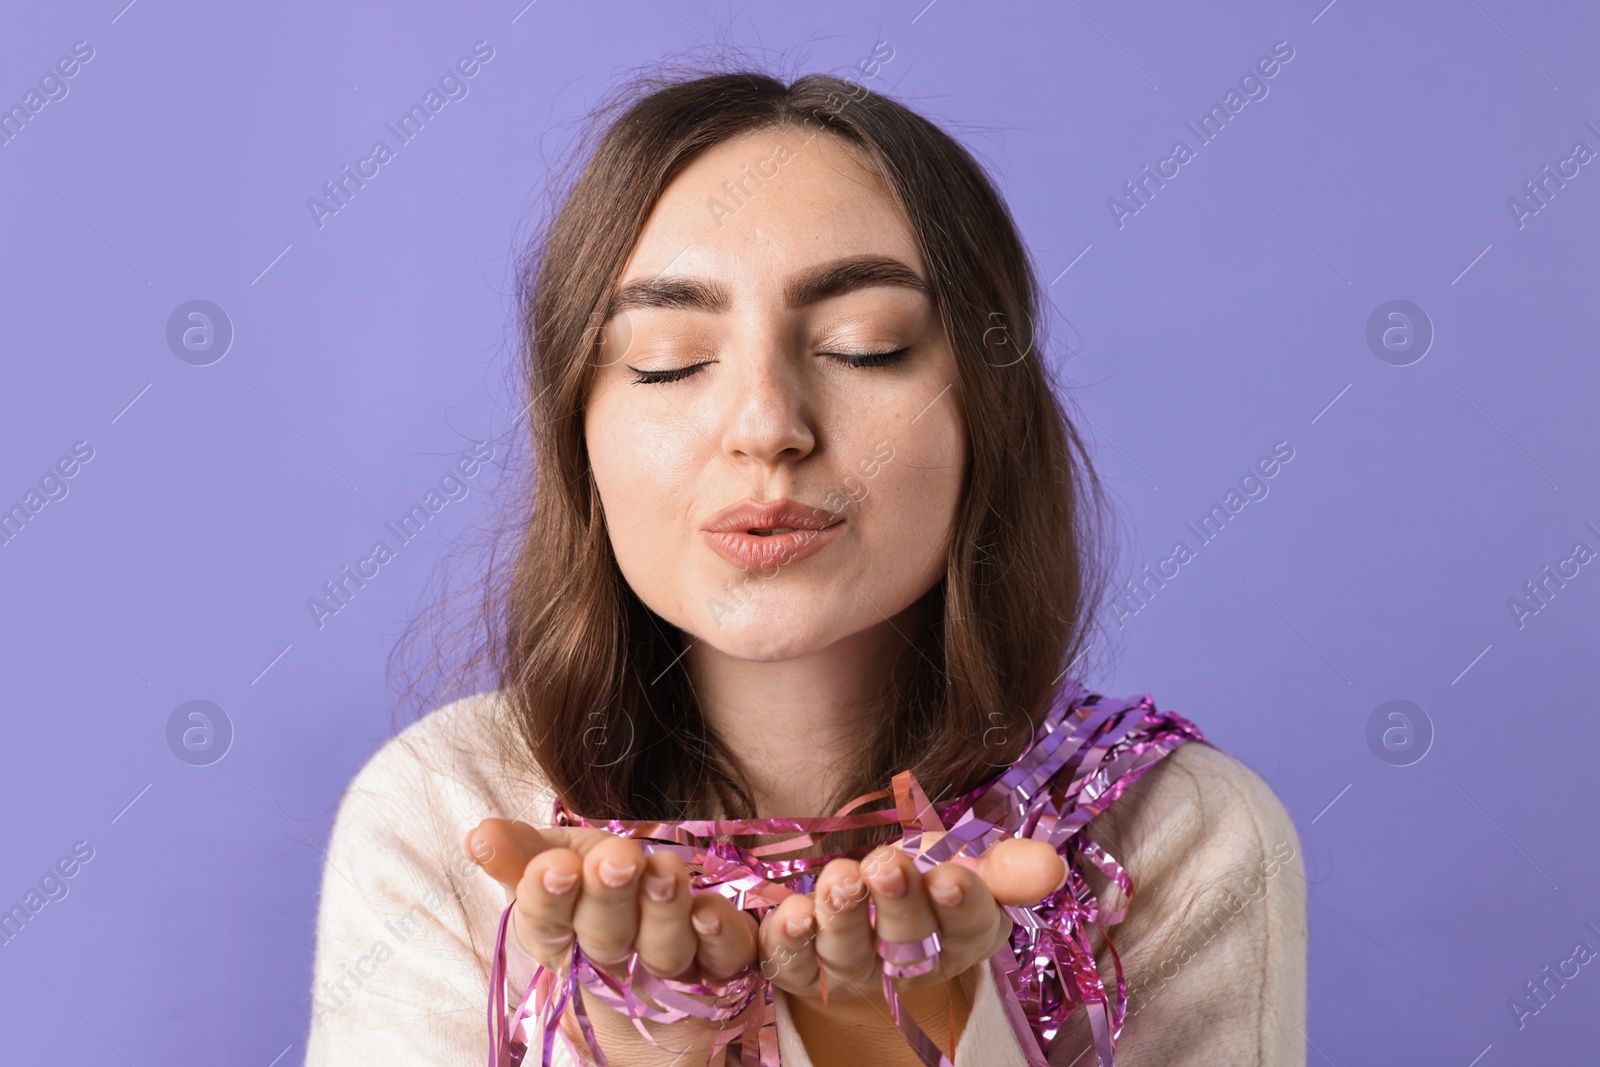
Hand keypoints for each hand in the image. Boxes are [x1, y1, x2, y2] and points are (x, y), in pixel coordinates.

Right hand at [467, 817, 758, 1063]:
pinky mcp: (722, 964)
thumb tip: (478, 836)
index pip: (545, 922)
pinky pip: (725, 954)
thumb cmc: (595, 897)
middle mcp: (614, 956)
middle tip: (617, 861)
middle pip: (605, 935)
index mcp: (563, 933)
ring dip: (664, 909)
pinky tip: (712, 912)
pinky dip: (719, 935)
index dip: (548, 897)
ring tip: (665, 870)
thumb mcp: (557, 865)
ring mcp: (668, 965)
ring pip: (664, 946)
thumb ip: (520, 853)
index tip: (555, 865)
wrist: (661, 966)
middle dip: (608, 898)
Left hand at [758, 833, 1066, 1060]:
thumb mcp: (967, 866)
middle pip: (907, 942)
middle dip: (898, 904)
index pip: (969, 927)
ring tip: (841, 879)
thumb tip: (1052, 865)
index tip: (952, 877)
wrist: (863, 913)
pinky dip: (788, 938)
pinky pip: (789, 962)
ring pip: (847, 953)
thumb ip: (1005, 866)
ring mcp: (849, 970)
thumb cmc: (924, 883)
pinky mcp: (798, 968)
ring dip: (842, 916)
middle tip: (889, 866)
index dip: (962, 903)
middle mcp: (905, 963)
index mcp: (958, 937)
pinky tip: (791, 912)